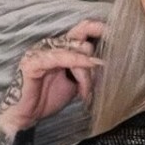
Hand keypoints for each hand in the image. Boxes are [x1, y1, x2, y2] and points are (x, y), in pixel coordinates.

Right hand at [0, 19, 105, 134]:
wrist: (26, 115)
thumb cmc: (48, 98)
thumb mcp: (75, 84)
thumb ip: (87, 72)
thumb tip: (106, 67)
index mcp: (61, 47)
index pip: (83, 30)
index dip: (100, 29)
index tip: (119, 36)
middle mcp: (51, 45)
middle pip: (83, 43)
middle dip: (94, 65)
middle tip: (95, 86)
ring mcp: (41, 51)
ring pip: (74, 51)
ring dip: (84, 73)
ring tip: (86, 91)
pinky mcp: (33, 62)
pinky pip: (58, 57)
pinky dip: (74, 61)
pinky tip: (86, 66)